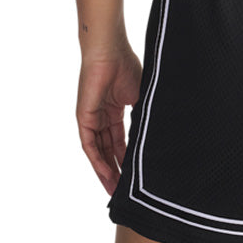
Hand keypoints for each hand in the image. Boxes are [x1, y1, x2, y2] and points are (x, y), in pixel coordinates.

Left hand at [77, 41, 142, 193]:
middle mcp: (102, 117)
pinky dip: (97, 161)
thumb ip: (143, 116)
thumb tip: (158, 134)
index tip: (135, 174)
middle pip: (108, 150)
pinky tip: (106, 174)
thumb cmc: (126, 67)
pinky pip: (90, 146)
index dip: (126, 157)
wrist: (110, 53)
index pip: (119, 140)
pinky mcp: (84, 119)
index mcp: (115, 110)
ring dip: (105, 171)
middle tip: (124, 190)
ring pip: (98, 152)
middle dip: (116, 170)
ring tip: (115, 190)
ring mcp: (92, 119)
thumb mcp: (140, 97)